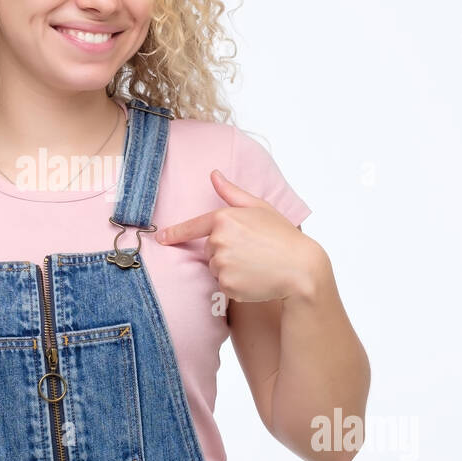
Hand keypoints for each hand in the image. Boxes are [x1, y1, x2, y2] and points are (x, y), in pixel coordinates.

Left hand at [154, 169, 316, 301]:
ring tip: (255, 265)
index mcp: (224, 218)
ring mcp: (222, 264)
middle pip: (209, 250)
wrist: (301, 268)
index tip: (161, 238)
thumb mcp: (259, 207)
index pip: (192, 226)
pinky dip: (236, 284)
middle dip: (226, 251)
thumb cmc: (282, 236)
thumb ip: (232, 193)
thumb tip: (214, 175)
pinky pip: (224, 285)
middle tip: (252, 251)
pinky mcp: (227, 285)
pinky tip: (254, 278)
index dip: (175, 233)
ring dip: (230, 268)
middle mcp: (218, 241)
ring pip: (216, 268)